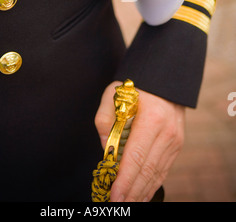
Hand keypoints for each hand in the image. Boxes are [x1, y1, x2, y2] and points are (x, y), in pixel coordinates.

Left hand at [94, 81, 184, 201]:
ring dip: (141, 192)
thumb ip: (105, 121)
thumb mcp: (113, 93)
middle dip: (131, 192)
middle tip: (117, 205)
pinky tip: (140, 195)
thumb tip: (106, 151)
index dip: (125, 179)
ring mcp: (175, 140)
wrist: (165, 78)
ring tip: (127, 204)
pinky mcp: (177, 145)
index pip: (136, 157)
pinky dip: (151, 184)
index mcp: (151, 119)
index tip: (113, 195)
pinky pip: (163, 169)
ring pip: (156, 174)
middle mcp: (167, 133)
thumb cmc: (135, 85)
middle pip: (147, 170)